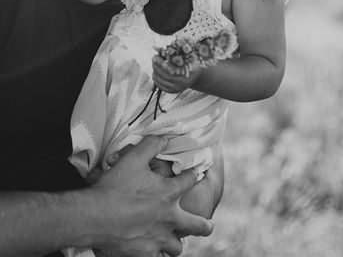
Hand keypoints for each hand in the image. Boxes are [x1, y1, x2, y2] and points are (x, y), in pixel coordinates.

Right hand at [88, 135, 212, 255]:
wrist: (93, 217)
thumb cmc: (114, 187)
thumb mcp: (133, 158)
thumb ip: (151, 145)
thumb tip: (165, 136)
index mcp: (169, 194)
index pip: (190, 180)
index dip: (194, 174)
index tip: (197, 173)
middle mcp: (168, 219)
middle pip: (196, 225)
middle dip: (204, 225)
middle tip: (209, 225)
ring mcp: (157, 240)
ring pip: (177, 248)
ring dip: (176, 243)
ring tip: (174, 241)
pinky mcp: (144, 255)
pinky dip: (157, 255)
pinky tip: (153, 251)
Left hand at [152, 56, 202, 93]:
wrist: (195, 77)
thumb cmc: (191, 65)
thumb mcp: (189, 58)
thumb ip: (179, 54)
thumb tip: (164, 50)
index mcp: (185, 75)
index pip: (168, 69)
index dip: (160, 63)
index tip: (155, 56)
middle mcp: (180, 84)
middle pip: (163, 75)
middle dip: (156, 66)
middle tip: (153, 59)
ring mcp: (175, 88)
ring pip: (160, 80)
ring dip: (155, 71)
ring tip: (155, 64)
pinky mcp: (171, 91)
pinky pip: (159, 85)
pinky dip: (155, 78)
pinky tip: (155, 72)